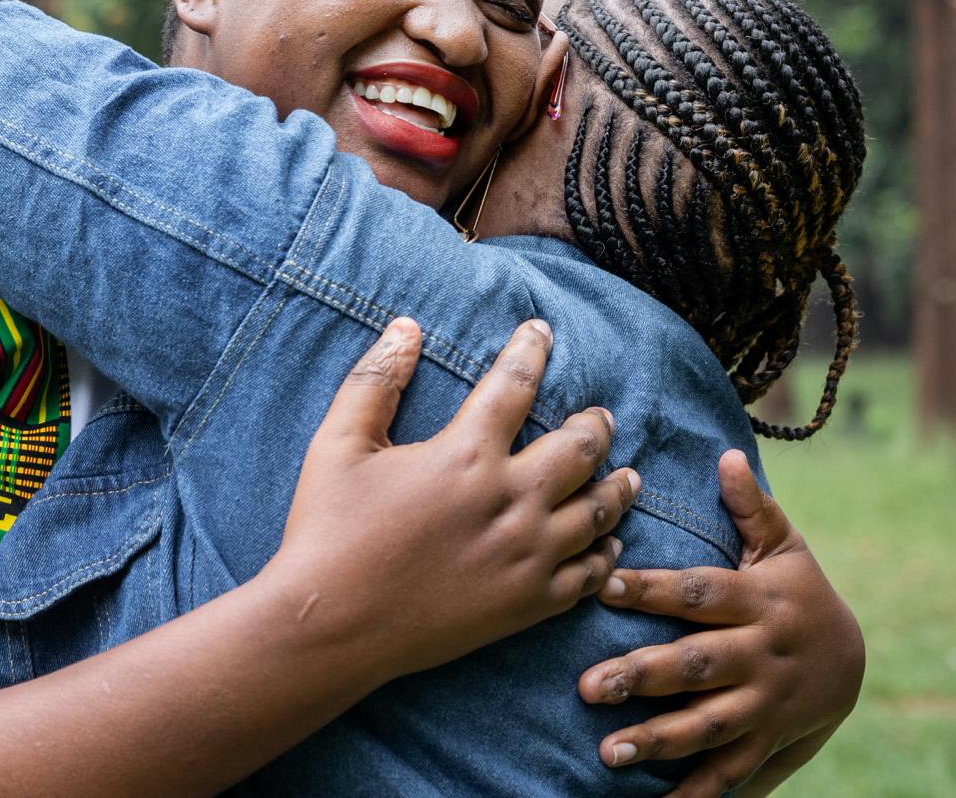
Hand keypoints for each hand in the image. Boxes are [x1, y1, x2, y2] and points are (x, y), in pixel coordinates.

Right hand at [263, 318, 642, 682]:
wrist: (331, 626)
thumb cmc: (327, 530)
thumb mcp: (338, 443)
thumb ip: (375, 381)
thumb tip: (406, 327)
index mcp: (466, 455)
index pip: (515, 384)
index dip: (531, 350)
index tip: (542, 331)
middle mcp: (510, 501)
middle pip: (580, 448)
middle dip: (595, 424)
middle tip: (600, 417)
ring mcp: (526, 556)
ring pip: (598, 511)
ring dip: (618, 487)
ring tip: (628, 475)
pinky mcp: (527, 605)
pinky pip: (588, 575)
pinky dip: (606, 554)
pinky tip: (609, 544)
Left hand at [578, 449, 863, 796]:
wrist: (856, 665)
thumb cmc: (802, 595)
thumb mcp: (787, 549)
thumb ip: (752, 509)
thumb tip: (726, 455)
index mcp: (758, 601)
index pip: (700, 593)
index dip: (654, 589)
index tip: (603, 583)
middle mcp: (761, 656)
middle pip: (698, 666)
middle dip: (643, 675)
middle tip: (587, 685)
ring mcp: (765, 705)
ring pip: (709, 725)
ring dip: (657, 739)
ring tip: (606, 751)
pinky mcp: (766, 743)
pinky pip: (730, 773)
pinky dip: (695, 793)